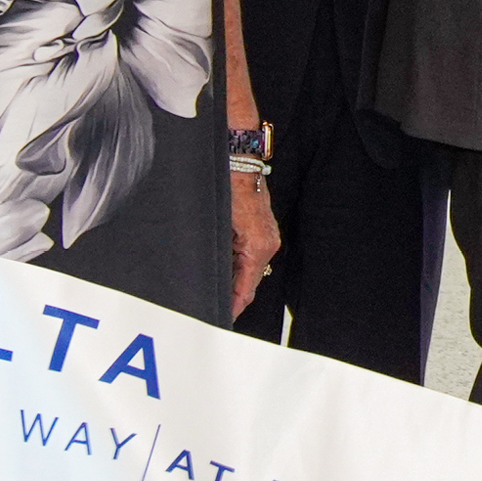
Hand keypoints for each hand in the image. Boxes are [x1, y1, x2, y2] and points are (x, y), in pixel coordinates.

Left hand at [229, 167, 281, 317]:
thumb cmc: (228, 188)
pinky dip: (238, 265)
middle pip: (250, 282)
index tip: (224, 316)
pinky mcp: (264, 231)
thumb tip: (213, 280)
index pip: (246, 288)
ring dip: (234, 280)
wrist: (240, 163)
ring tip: (217, 290)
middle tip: (216, 308)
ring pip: (250, 270)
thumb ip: (219, 258)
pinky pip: (251, 257)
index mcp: (257, 248)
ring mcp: (268, 238)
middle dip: (233, 296)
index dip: (234, 306)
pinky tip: (224, 267)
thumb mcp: (218, 227)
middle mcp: (267, 246)